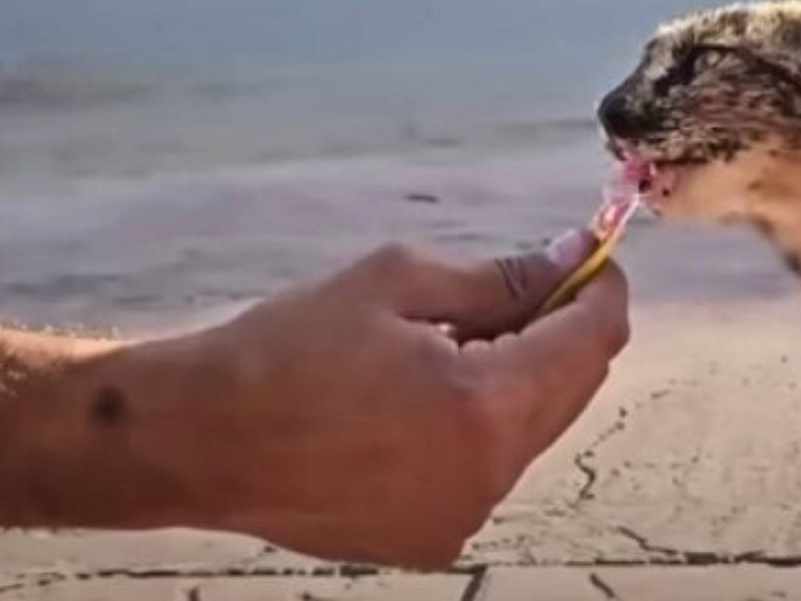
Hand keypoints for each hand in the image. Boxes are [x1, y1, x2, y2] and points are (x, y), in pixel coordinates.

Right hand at [115, 236, 628, 568]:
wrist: (198, 439)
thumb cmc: (286, 348)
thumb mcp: (397, 281)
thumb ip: (501, 278)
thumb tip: (573, 261)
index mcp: (482, 406)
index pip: (590, 342)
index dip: (602, 291)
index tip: (596, 259)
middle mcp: (485, 475)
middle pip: (572, 390)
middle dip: (564, 332)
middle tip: (533, 281)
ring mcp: (461, 517)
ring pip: (531, 432)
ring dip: (520, 380)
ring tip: (453, 340)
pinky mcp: (433, 540)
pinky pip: (487, 470)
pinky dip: (481, 426)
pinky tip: (424, 395)